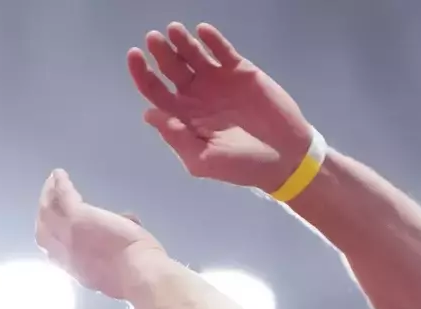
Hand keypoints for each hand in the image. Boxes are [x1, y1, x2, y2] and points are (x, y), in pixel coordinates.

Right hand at [34, 169, 166, 299]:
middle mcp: (66, 256)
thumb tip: (129, 222)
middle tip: (48, 199)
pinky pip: (63, 196)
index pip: (57, 254)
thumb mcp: (120, 268)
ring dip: (48, 196)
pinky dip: (59, 184)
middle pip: (44, 232)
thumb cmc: (138, 275)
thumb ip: (117, 250)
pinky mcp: (78, 217)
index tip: (59, 225)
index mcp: (79, 270)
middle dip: (44, 214)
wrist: (137, 273)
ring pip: (47, 212)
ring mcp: (69, 235)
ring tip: (52, 183)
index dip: (54, 238)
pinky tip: (59, 174)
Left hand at [128, 23, 316, 191]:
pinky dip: (212, 40)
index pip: (155, 90)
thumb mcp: (204, 160)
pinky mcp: (240, 71)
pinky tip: (203, 31)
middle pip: (171, 68)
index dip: (142, 73)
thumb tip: (149, 114)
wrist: (285, 158)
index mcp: (183, 117)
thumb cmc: (242, 166)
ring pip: (193, 55)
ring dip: (182, 41)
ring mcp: (217, 81)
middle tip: (154, 39)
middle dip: (160, 52)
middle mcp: (196, 95)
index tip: (135, 56)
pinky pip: (222, 50)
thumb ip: (177, 138)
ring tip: (174, 30)